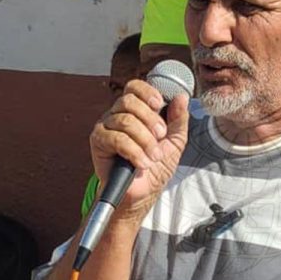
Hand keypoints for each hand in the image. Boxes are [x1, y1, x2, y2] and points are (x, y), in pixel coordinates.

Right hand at [89, 79, 189, 215]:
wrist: (143, 192)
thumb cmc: (157, 165)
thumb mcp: (175, 141)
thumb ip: (179, 119)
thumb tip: (182, 96)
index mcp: (135, 109)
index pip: (134, 87)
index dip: (146, 92)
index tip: (159, 104)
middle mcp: (117, 114)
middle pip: (129, 101)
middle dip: (149, 119)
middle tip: (161, 136)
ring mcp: (105, 127)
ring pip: (125, 121)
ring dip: (145, 140)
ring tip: (154, 156)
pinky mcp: (98, 142)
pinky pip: (116, 139)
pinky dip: (134, 152)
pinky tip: (142, 163)